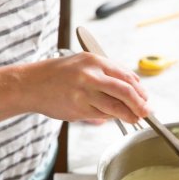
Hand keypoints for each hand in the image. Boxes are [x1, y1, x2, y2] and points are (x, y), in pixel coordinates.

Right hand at [27, 52, 148, 122]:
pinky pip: (101, 115)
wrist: (31, 84)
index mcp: (94, 60)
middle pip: (126, 91)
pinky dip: (110, 117)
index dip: (140, 89)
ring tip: (136, 119)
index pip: (126, 75)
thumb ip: (105, 74)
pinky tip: (113, 117)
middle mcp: (91, 75)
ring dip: (129, 115)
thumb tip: (129, 89)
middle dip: (140, 104)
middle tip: (148, 112)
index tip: (145, 97)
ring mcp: (84, 93)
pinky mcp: (78, 109)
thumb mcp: (82, 64)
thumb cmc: (57, 74)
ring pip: (115, 107)